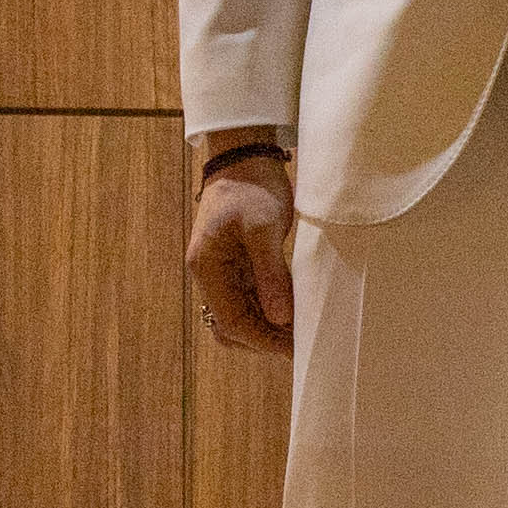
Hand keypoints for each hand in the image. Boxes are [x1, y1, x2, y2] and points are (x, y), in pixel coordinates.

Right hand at [185, 160, 294, 349]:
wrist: (244, 158)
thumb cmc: (251, 187)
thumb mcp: (263, 227)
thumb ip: (270, 273)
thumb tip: (280, 316)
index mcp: (207, 267)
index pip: (230, 320)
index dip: (260, 339)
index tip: (290, 349)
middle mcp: (210, 275)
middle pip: (232, 325)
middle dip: (264, 339)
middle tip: (299, 345)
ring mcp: (223, 271)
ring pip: (241, 315)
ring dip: (268, 328)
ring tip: (299, 334)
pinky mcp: (238, 266)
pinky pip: (251, 299)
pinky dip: (270, 310)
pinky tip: (294, 313)